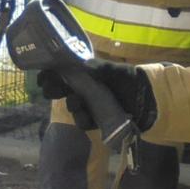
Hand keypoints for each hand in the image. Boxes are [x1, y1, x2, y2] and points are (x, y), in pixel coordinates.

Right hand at [37, 59, 156, 131]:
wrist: (146, 99)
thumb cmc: (128, 79)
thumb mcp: (114, 70)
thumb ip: (97, 68)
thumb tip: (80, 65)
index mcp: (83, 75)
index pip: (60, 73)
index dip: (49, 75)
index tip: (43, 78)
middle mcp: (82, 90)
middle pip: (59, 91)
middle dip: (53, 90)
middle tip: (50, 90)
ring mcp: (87, 106)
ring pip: (71, 107)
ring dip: (72, 105)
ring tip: (78, 102)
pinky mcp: (94, 121)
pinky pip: (82, 122)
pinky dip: (83, 119)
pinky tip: (88, 115)